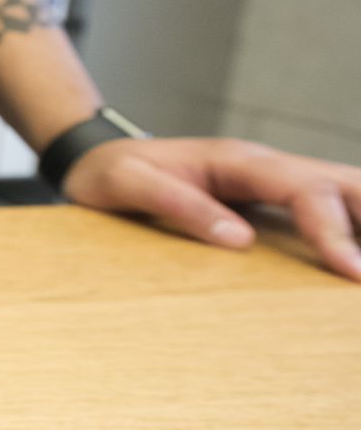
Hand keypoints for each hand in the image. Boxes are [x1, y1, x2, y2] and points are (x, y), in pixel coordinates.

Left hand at [63, 137, 360, 281]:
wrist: (95, 157)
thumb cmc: (111, 171)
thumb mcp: (129, 185)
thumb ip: (180, 206)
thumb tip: (238, 239)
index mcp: (237, 160)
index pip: (304, 189)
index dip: (333, 230)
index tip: (353, 272)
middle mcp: (265, 165)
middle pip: (343, 182)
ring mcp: (272, 179)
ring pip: (343, 189)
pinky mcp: (271, 198)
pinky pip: (325, 207)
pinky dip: (351, 226)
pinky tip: (357, 255)